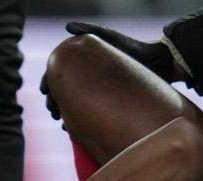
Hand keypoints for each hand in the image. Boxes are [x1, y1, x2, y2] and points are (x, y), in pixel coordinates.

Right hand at [40, 22, 174, 120]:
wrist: (157, 63)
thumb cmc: (134, 48)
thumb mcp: (111, 39)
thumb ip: (90, 31)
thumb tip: (68, 26)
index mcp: (84, 64)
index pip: (58, 73)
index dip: (48, 82)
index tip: (45, 91)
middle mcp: (88, 78)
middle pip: (63, 92)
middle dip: (54, 102)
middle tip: (53, 112)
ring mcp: (97, 92)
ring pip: (73, 105)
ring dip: (65, 115)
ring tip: (63, 124)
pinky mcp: (107, 103)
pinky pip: (89, 115)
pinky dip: (80, 123)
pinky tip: (75, 130)